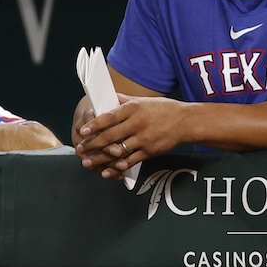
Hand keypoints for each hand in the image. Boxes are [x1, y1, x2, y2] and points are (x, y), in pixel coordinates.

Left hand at [75, 96, 189, 178]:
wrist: (185, 122)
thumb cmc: (163, 109)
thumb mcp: (143, 101)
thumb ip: (124, 101)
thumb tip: (107, 97)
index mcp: (133, 109)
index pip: (110, 117)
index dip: (95, 125)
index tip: (83, 131)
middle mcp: (137, 124)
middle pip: (110, 136)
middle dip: (93, 144)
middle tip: (81, 149)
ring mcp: (143, 139)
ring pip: (118, 151)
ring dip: (101, 158)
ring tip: (88, 162)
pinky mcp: (149, 152)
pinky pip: (130, 161)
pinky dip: (117, 167)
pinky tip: (107, 170)